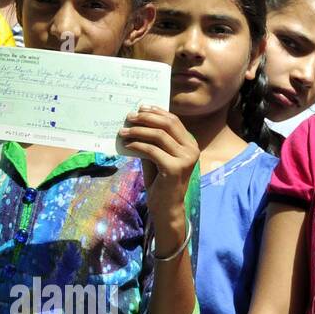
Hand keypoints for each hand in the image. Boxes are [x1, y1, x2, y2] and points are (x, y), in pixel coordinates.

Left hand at [117, 105, 197, 232]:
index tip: (140, 107)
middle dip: (146, 118)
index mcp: (190, 144)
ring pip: (159, 135)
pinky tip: (127, 145)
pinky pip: (152, 150)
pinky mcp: (174, 168)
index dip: (157, 112)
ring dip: (138, 131)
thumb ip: (152, 140)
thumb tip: (136, 121)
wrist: (166, 206)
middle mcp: (191, 149)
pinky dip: (137, 145)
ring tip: (123, 131)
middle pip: (167, 124)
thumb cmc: (160, 181)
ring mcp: (185, 159)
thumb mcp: (156, 156)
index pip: (173, 121)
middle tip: (128, 117)